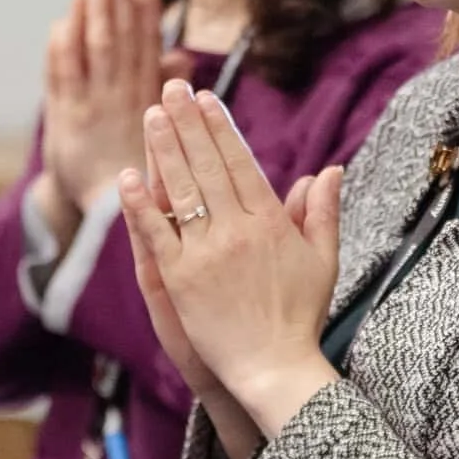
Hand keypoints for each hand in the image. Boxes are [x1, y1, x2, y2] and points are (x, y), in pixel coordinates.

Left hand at [32, 0, 183, 241]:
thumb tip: (181, 56)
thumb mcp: (161, 129)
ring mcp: (91, 109)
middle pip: (119, 42)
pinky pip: (62, 78)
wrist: (102, 214)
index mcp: (148, 100)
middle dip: (116, 1)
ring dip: (91, 15)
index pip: (147, 46)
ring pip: (92, 54)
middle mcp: (121, 101)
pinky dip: (63, 49)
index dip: (146, 11)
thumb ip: (165, 88)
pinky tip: (64, 21)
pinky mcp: (65, 121)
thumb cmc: (134, 165)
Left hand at [117, 80, 341, 434]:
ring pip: (181, 191)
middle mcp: (238, 231)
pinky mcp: (180, 279)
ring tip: (151, 116)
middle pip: (208, 166)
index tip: (206, 99)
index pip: (241, 163)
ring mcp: (206, 254)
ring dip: (164, 150)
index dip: (221, 128)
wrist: (275, 368)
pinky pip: (157, 234)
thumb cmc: (301, 316)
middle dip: (188, 124)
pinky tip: (128, 177)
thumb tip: (330, 170)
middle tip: (171, 90)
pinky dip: (141, 205)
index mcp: (272, 223)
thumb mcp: (323, 260)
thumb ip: (322, 212)